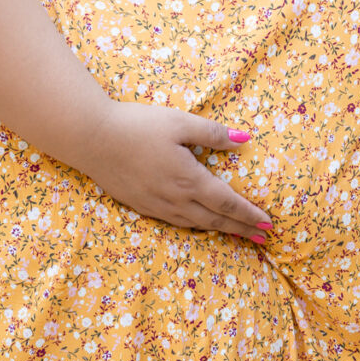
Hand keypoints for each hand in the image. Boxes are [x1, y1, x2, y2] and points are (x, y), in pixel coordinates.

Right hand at [73, 101, 272, 241]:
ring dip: (220, 230)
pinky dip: (196, 227)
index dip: (250, 215)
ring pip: (196, 224)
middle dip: (242, 230)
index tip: (269, 224)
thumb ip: (213, 133)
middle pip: (216, 220)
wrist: (90, 138)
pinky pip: (176, 222)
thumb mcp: (180, 122)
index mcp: (189, 180)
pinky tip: (200, 224)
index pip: (228, 204)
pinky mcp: (141, 205)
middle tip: (263, 237)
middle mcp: (175, 200)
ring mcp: (156, 206)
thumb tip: (244, 141)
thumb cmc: (138, 126)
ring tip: (239, 234)